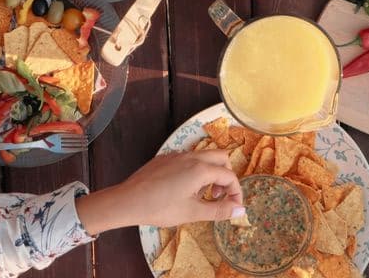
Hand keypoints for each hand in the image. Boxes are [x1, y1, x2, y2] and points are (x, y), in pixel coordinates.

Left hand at [79, 151, 244, 232]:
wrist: (127, 201)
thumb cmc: (160, 208)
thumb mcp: (192, 213)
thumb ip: (219, 210)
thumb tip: (241, 210)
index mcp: (201, 169)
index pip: (229, 176)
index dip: (236, 192)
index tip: (233, 207)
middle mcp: (191, 157)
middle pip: (221, 158)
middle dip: (225, 176)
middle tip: (217, 196)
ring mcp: (177, 155)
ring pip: (204, 156)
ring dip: (210, 172)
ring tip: (200, 194)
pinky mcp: (166, 158)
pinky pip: (188, 158)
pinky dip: (195, 170)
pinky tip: (182, 188)